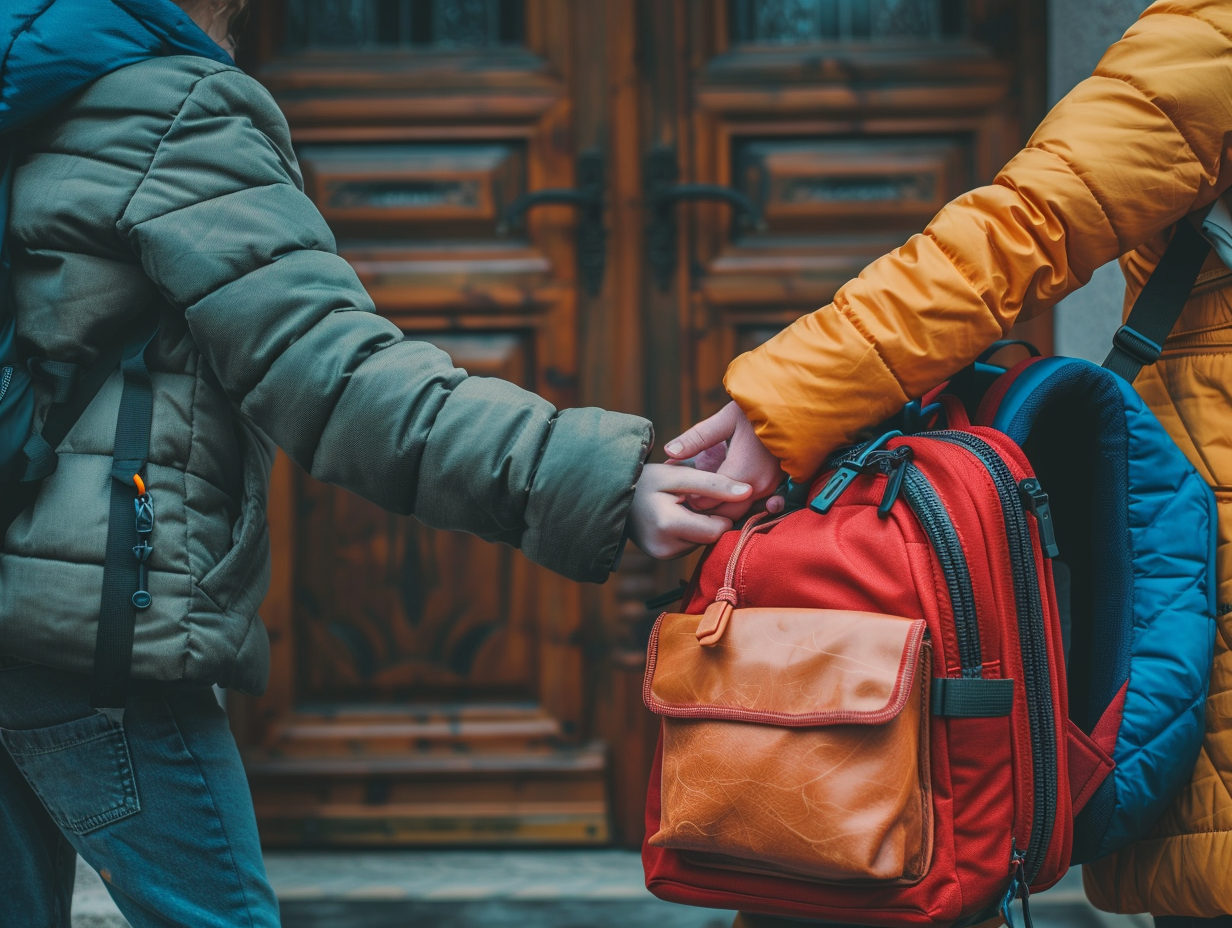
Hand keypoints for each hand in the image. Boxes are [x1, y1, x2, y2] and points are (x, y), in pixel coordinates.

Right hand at [628, 464, 751, 558]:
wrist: (614, 494)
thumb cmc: (647, 480)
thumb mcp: (679, 475)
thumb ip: (714, 484)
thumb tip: (747, 492)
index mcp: (669, 525)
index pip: (717, 529)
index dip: (722, 511)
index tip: (716, 495)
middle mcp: (665, 548)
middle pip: (711, 538)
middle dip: (712, 518)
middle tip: (700, 498)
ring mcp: (662, 555)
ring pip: (702, 542)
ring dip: (701, 524)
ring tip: (685, 505)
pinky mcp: (662, 557)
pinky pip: (690, 544)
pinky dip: (691, 530)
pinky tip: (679, 515)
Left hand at [663, 401, 785, 519]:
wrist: (795, 408)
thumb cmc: (758, 411)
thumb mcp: (725, 419)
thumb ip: (697, 438)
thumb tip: (669, 451)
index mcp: (741, 472)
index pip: (707, 500)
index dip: (689, 498)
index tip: (677, 491)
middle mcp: (757, 486)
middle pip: (723, 513)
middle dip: (704, 507)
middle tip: (686, 499)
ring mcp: (771, 489)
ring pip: (740, 512)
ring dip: (722, 508)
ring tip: (703, 498)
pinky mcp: (778, 487)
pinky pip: (758, 507)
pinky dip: (743, 507)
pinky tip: (731, 501)